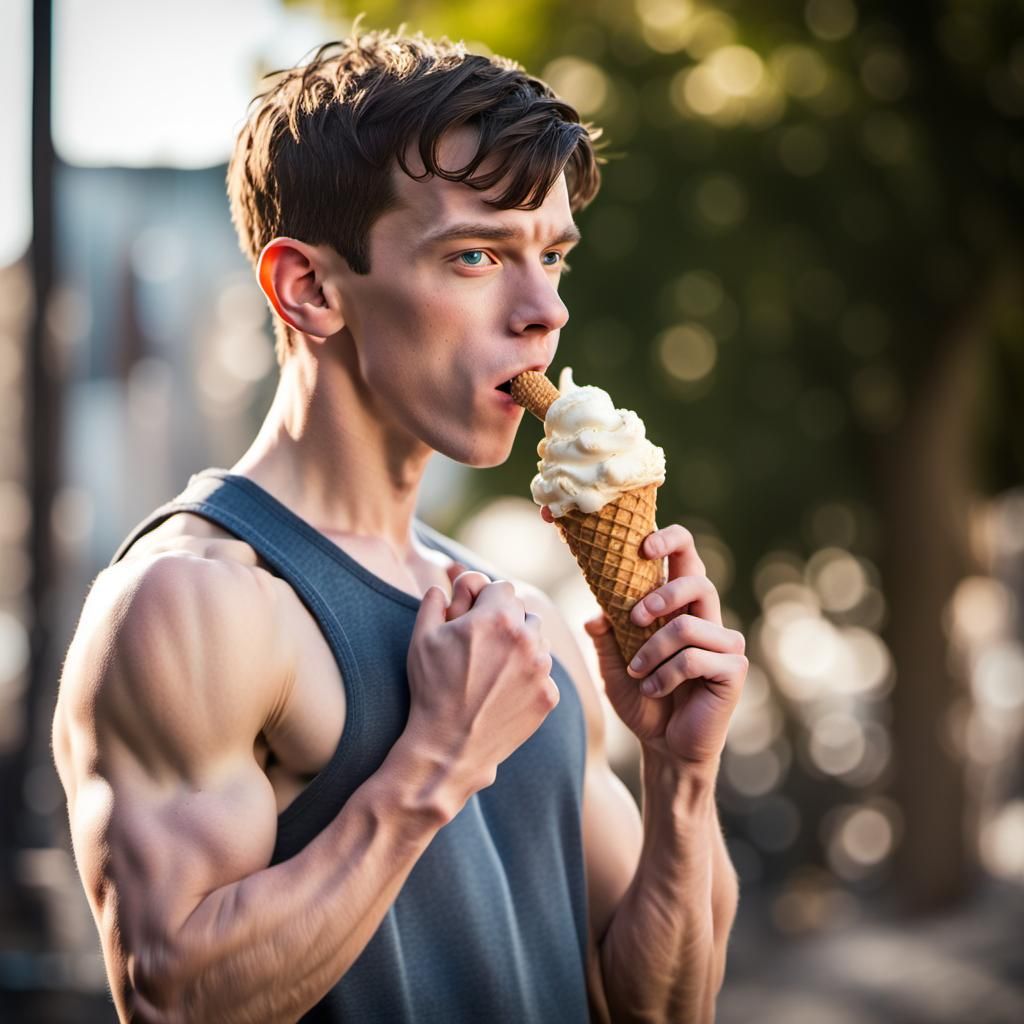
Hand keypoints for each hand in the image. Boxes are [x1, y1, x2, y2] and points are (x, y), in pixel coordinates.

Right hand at [404, 567, 558, 805]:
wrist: (449, 746)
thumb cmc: (431, 689)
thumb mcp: (421, 638)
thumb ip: (433, 602)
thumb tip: (442, 587)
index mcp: (496, 617)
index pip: (503, 588)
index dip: (485, 600)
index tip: (473, 618)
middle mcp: (526, 638)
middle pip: (523, 612)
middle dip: (505, 622)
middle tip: (481, 646)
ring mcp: (541, 669)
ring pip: (538, 640)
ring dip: (521, 647)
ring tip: (493, 668)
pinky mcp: (549, 695)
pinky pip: (544, 673)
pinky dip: (529, 677)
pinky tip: (503, 691)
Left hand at [570, 517, 746, 767]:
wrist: (664, 746)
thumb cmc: (642, 699)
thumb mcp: (613, 667)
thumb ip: (605, 638)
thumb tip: (595, 616)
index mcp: (681, 606)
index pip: (686, 557)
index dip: (671, 540)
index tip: (642, 547)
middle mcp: (707, 618)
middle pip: (697, 579)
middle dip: (662, 594)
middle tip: (635, 617)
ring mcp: (724, 643)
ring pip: (687, 625)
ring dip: (653, 651)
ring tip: (638, 672)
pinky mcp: (733, 669)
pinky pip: (694, 659)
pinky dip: (665, 675)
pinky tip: (654, 689)